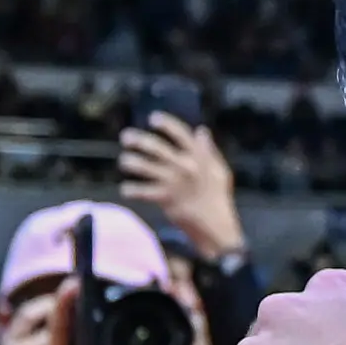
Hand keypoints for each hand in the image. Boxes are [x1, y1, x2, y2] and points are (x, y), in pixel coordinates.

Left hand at [120, 113, 245, 260]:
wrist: (216, 226)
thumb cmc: (217, 198)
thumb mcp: (220, 171)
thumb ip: (209, 151)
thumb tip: (202, 131)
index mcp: (200, 158)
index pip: (182, 134)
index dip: (166, 123)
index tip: (153, 118)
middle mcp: (186, 166)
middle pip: (156, 147)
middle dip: (138, 139)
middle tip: (126, 137)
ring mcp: (174, 182)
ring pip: (144, 166)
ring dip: (130, 162)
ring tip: (125, 161)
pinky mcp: (165, 198)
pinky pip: (141, 191)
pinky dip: (130, 190)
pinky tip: (126, 189)